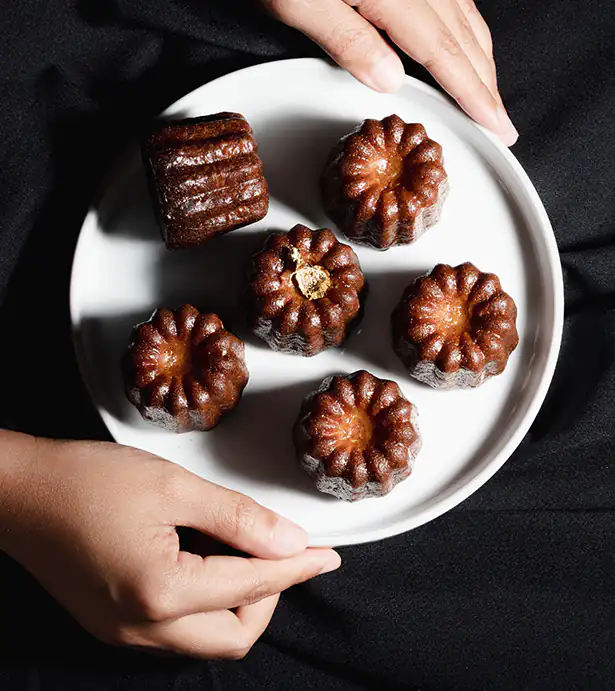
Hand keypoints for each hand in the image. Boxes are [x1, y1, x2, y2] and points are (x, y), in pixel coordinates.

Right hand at [0, 432, 339, 658]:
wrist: (21, 492)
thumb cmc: (87, 479)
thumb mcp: (172, 485)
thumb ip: (238, 517)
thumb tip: (291, 540)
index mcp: (161, 591)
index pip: (253, 586)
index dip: (297, 567)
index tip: (326, 554)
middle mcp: (142, 628)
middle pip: (235, 635)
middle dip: (271, 597)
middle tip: (285, 555)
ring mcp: (124, 633)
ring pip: (207, 638)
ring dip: (240, 603)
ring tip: (250, 555)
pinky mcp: (113, 623)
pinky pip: (177, 631)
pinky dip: (208, 604)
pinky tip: (211, 564)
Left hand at [263, 0, 517, 145]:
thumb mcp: (298, 1)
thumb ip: (347, 40)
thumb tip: (390, 80)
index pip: (444, 54)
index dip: (473, 93)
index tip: (496, 125)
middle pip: (464, 35)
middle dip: (487, 82)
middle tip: (503, 121)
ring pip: (462, 13)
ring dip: (479, 56)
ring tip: (488, 90)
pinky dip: (464, 25)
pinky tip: (462, 39)